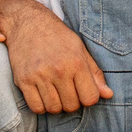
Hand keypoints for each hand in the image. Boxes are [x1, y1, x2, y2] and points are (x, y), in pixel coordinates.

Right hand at [0, 0, 112, 115]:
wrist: (28, 22)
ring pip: (54, 109)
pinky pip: (36, 107)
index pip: (90, 98)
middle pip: (71, 106)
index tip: (82, 90)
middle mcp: (59, 70)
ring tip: (55, 91)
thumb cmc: (57, 36)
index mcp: (76, 62)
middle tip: (67, 89)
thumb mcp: (80, 49)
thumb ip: (95, 73)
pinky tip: (42, 94)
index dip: (88, 97)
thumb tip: (109, 95)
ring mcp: (39, 76)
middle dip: (72, 101)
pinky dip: (40, 106)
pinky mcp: (23, 80)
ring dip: (56, 104)